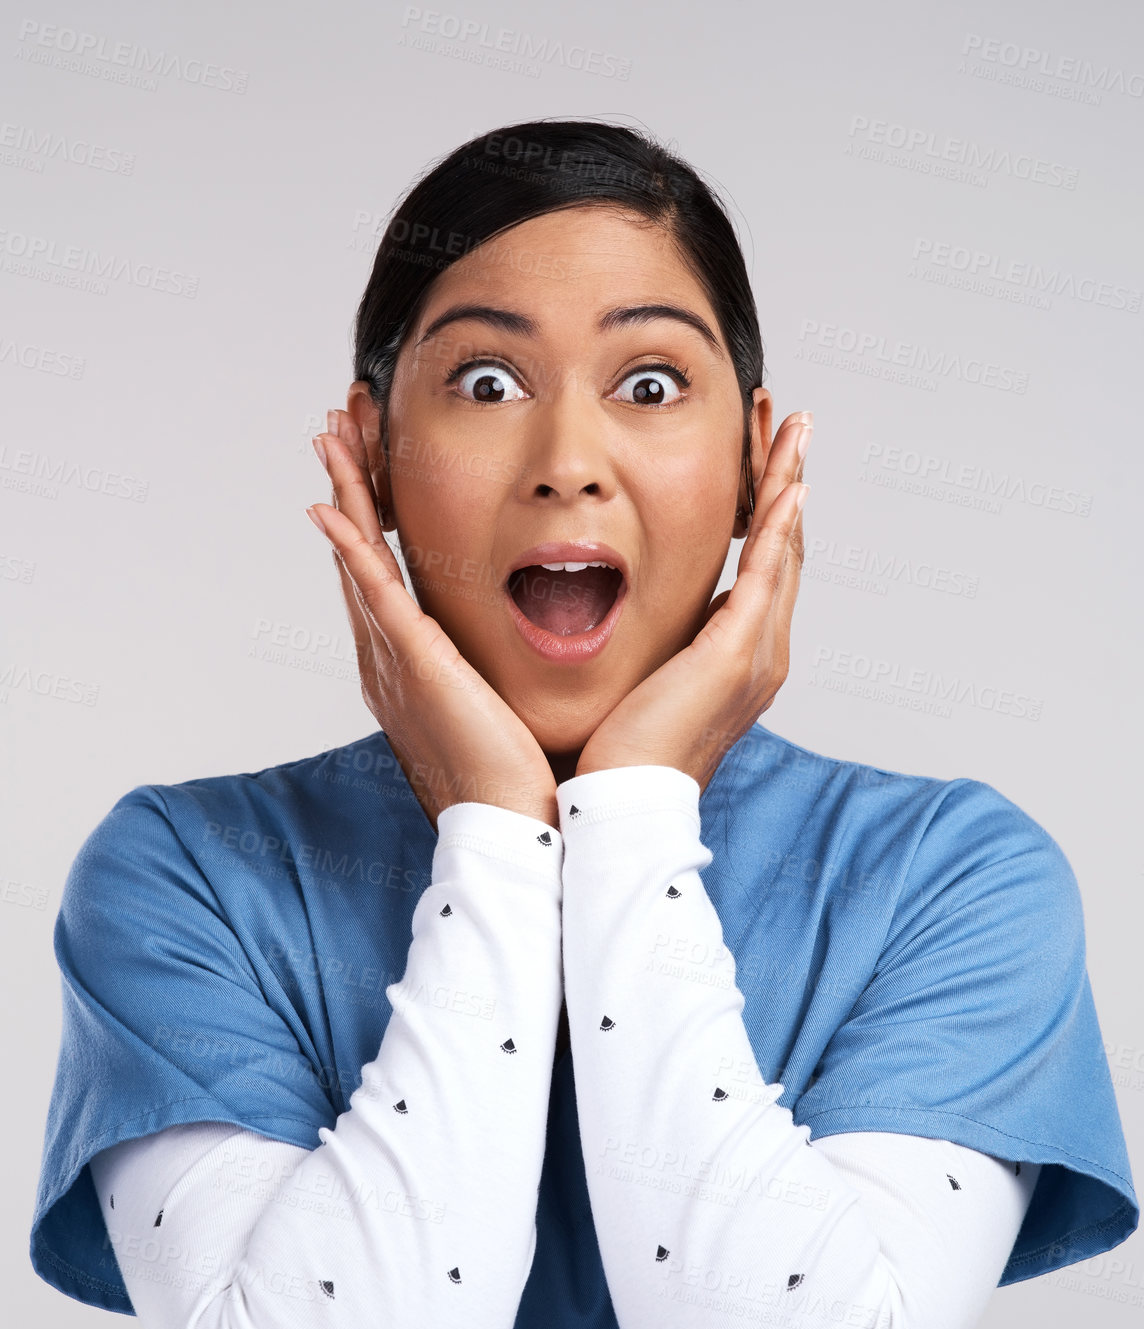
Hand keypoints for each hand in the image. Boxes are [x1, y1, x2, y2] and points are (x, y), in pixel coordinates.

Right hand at [308, 410, 558, 830]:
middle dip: (350, 483)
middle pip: (360, 551)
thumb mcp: (505, 694)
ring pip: (359, 558)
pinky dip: (350, 548)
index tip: (375, 453)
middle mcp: (391, 655)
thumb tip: (544, 627)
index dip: (375, 508)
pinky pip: (374, 594)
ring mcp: (394, 658)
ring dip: (343, 493)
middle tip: (337, 422)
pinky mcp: (412, 665)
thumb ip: (504, 656)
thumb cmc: (520, 768)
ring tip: (328, 436)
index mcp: (414, 660)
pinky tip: (329, 507)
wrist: (515, 821)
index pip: (387, 567)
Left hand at [575, 412, 810, 791]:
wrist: (621, 805)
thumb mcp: (638, 680)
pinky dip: (779, 524)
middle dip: (785, 477)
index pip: (761, 564)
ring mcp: (756, 653)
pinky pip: (766, 574)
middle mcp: (762, 652)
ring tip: (789, 425)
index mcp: (738, 658)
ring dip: (788, 480)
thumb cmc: (616, 755)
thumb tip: (619, 614)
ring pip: (784, 548)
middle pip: (785, 546)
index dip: (764, 506)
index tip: (756, 454)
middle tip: (782, 418)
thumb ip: (646, 643)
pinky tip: (786, 481)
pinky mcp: (737, 654)